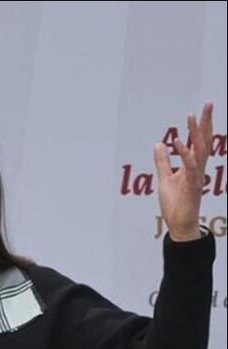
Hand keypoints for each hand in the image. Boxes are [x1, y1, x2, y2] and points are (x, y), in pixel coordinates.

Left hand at [153, 102, 213, 241]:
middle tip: (209, 104)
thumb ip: (162, 162)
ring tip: (191, 116)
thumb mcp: (165, 178)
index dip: (201, 125)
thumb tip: (158, 144)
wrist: (179, 224)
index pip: (199, 141)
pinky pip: (189, 167)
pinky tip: (176, 141)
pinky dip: (183, 154)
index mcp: (192, 165)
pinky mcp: (191, 186)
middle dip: (206, 122)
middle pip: (204, 141)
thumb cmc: (175, 203)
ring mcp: (196, 176)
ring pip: (199, 150)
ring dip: (195, 133)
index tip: (203, 108)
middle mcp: (197, 168)